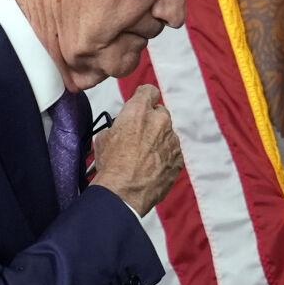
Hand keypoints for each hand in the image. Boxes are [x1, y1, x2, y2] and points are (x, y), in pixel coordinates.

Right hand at [89, 85, 182, 215]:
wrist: (124, 193)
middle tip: (141, 136)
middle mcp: (160, 121)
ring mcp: (172, 140)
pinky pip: (173, 152)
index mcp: (139, 111)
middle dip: (152, 121)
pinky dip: (166, 157)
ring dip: (159, 141)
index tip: (142, 104)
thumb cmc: (111, 165)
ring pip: (168, 134)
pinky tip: (153, 168)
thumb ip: (119, 125)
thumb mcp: (104, 137)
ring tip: (145, 157)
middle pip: (161, 113)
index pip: (149, 91)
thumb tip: (122, 127)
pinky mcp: (179, 158)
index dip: (145, 98)